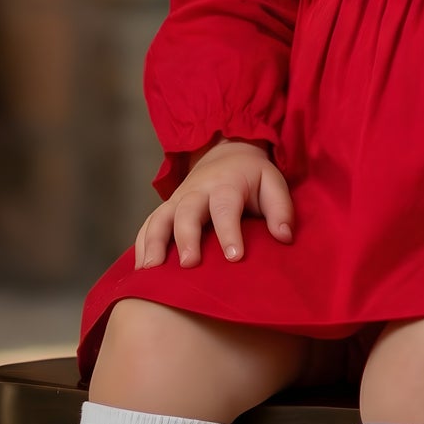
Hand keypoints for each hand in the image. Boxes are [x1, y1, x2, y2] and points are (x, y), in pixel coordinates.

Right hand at [134, 139, 293, 268]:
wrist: (225, 152)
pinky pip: (148, 225)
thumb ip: (280, 208)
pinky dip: (141, 245)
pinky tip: (139, 271)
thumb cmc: (252, 177)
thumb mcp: (273, 183)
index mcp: (226, 185)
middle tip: (189, 265)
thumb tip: (284, 236)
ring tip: (151, 271)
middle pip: (187, 212)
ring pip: (160, 219)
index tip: (234, 257)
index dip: (229, 232)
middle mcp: (197, 191)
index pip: (225, 207)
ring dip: (154, 243)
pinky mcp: (166, 209)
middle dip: (186, 238)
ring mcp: (177, 200)